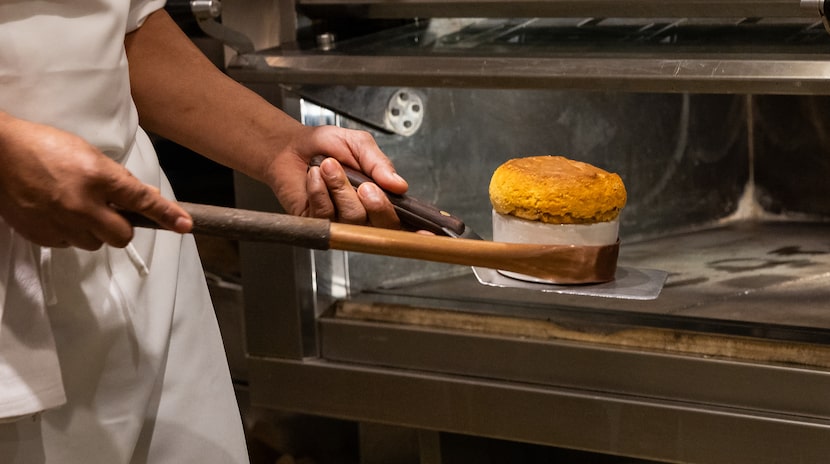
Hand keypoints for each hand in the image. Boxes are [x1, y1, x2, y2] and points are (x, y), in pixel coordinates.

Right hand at [0, 114, 191, 249]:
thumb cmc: (44, 148)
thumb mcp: (89, 154)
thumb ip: (120, 179)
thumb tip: (150, 197)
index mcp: (97, 177)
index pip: (141, 200)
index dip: (166, 214)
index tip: (185, 225)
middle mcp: (81, 205)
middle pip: (122, 236)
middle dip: (121, 227)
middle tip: (111, 212)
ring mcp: (60, 223)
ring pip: (96, 244)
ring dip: (95, 231)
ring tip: (77, 208)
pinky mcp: (41, 235)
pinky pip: (70, 245)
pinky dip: (71, 233)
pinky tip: (58, 213)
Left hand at [267, 125, 408, 228]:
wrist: (292, 146)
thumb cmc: (327, 146)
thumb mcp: (360, 145)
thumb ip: (379, 164)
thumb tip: (399, 184)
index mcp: (380, 197)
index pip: (402, 221)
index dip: (416, 231)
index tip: (426, 232)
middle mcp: (362, 214)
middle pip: (381, 225)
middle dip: (376, 204)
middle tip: (365, 185)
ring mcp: (340, 222)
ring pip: (352, 218)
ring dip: (340, 188)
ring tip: (328, 165)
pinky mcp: (316, 224)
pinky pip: (325, 215)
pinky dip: (319, 190)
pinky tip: (314, 176)